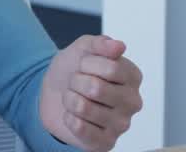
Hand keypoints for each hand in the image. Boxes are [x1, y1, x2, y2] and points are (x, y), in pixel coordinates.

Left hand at [40, 35, 143, 150]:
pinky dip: (68, 118)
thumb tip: (119, 45)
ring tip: (74, 98)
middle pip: (96, 88)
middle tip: (76, 83)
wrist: (52, 93)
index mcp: (132, 76)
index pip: (111, 68)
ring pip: (83, 107)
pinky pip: (80, 128)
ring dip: (69, 99)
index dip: (87, 63)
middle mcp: (133, 102)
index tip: (83, 65)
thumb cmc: (73, 71)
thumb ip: (100, 44)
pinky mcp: (106, 142)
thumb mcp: (82, 49)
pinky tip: (74, 116)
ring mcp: (121, 124)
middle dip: (75, 81)